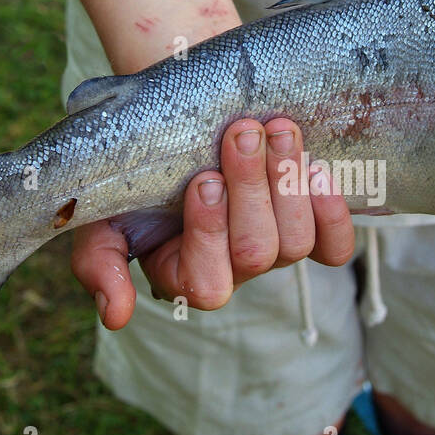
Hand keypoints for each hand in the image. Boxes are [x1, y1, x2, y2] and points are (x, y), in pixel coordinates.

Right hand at [71, 118, 355, 328]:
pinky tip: (315, 170)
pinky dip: (332, 212)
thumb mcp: (101, 213)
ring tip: (276, 130)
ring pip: (295, 243)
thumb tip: (115, 316)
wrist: (181, 118)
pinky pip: (335, 246)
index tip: (202, 179)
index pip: (205, 285)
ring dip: (287, 182)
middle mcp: (233, 269)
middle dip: (252, 189)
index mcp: (182, 274)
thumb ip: (100, 264)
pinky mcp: (313, 230)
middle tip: (242, 134)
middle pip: (256, 253)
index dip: (210, 233)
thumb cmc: (136, 169)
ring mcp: (275, 249)